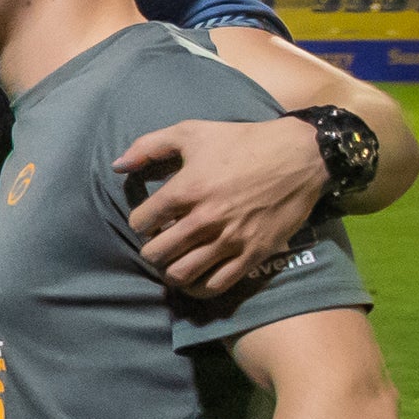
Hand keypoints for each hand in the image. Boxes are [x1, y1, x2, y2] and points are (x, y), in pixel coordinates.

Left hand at [119, 117, 326, 296]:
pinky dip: (199, 286)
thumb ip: (149, 146)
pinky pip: (216, 285)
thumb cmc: (243, 141)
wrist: (301, 155)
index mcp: (187, 190)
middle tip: (161, 241)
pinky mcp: (253, 254)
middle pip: (156, 253)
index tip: (151, 219)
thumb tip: (117, 166)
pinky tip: (196, 276)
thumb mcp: (192, 132)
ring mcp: (230, 240)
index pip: (141, 222)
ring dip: (171, 270)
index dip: (140, 222)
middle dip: (152, 248)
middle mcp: (205, 219)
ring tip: (176, 259)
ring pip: (181, 274)